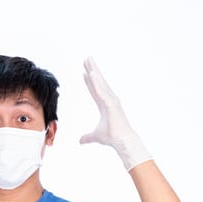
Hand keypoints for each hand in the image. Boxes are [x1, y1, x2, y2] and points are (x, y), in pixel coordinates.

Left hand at [80, 56, 150, 170]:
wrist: (122, 141)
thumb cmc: (112, 137)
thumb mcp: (95, 136)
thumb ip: (87, 137)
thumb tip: (80, 141)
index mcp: (104, 105)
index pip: (95, 90)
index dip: (89, 81)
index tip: (84, 72)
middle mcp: (108, 100)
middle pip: (98, 82)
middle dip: (92, 70)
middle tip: (87, 59)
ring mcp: (111, 100)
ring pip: (100, 83)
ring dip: (94, 71)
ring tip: (88, 61)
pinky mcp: (111, 103)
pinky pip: (101, 91)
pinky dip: (96, 82)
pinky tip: (90, 74)